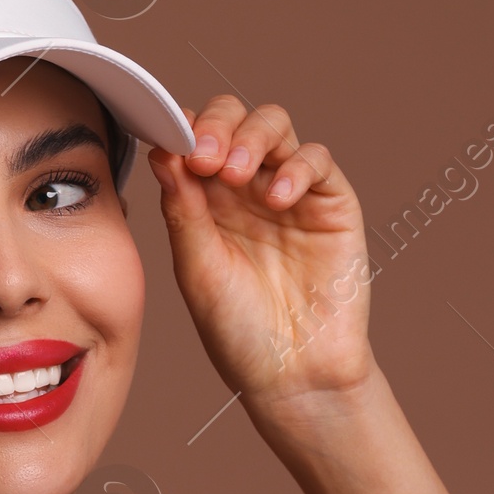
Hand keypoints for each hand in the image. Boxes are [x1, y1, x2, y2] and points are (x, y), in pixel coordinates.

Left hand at [148, 93, 376, 413]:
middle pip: (234, 120)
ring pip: (275, 128)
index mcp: (205, 202)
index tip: (171, 142)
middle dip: (217, 126)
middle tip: (205, 157)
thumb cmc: (239, 331)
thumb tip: (161, 150)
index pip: (194, 140)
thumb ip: (183, 210)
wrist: (292, 374)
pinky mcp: (331, 203)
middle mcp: (246, 190)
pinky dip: (296, 168)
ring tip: (236, 176)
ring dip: (252, 138)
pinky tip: (277, 199)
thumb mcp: (197, 269)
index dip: (183, 130)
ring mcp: (290, 192)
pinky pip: (317, 161)